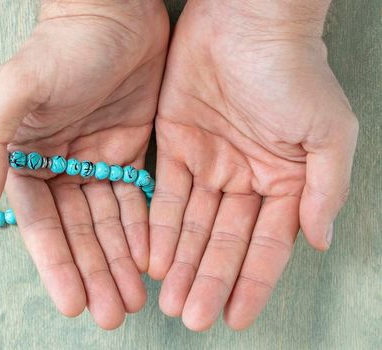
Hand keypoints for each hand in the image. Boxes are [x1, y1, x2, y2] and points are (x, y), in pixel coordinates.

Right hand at [0, 0, 168, 328]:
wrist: (112, 12)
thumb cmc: (58, 47)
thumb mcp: (15, 86)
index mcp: (23, 158)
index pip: (39, 222)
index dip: (56, 264)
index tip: (73, 302)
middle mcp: (56, 166)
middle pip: (76, 232)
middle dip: (92, 273)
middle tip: (111, 314)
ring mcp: (92, 161)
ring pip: (107, 223)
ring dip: (117, 262)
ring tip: (132, 301)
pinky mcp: (127, 153)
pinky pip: (134, 200)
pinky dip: (141, 231)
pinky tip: (150, 260)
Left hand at [149, 0, 358, 330]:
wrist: (245, 19)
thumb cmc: (294, 72)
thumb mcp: (328, 133)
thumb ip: (323, 190)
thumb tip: (317, 242)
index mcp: (283, 180)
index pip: (265, 243)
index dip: (251, 281)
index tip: (238, 317)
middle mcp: (244, 178)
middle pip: (223, 241)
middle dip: (208, 280)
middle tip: (191, 316)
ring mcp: (208, 163)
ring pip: (192, 225)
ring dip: (181, 263)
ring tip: (169, 301)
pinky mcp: (175, 145)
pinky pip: (164, 195)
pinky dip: (158, 227)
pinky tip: (152, 258)